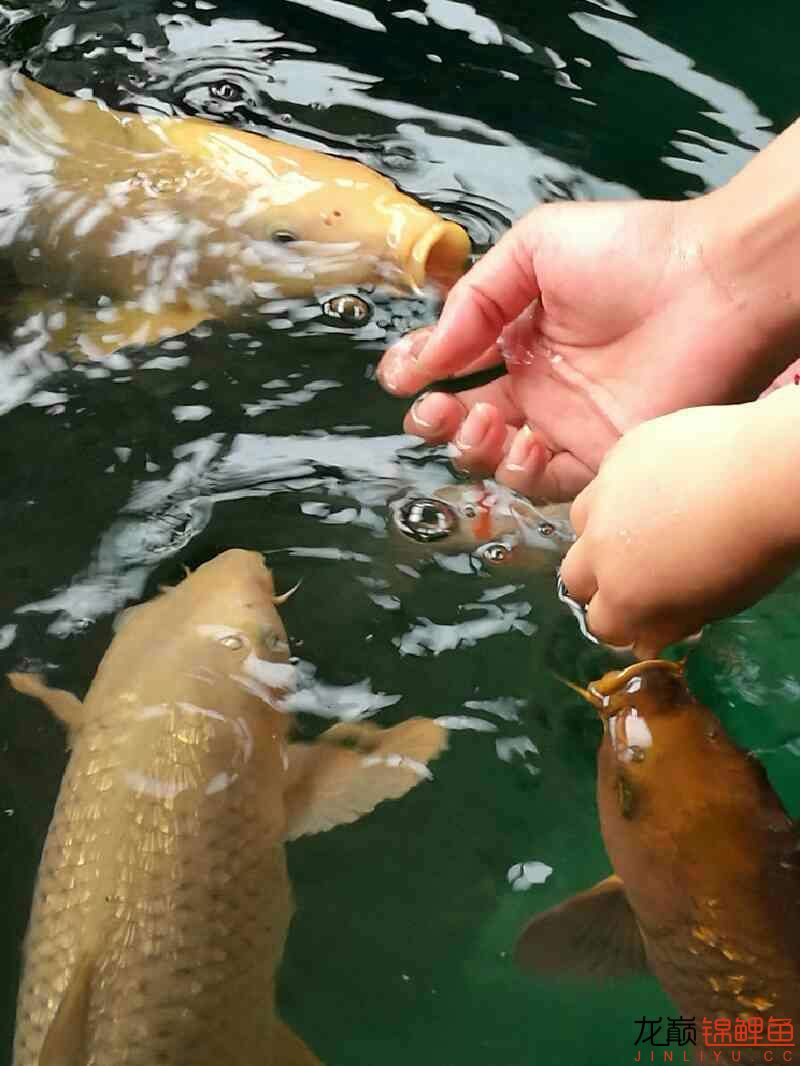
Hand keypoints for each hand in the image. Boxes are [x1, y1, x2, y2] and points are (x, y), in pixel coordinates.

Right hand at [378, 193, 799, 501]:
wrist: (710, 284)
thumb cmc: (629, 253)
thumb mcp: (533, 249)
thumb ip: (473, 300)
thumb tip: (426, 357)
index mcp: (521, 336)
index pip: (455, 365)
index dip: (421, 372)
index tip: (402, 373)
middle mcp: (539, 385)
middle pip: (466, 422)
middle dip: (436, 421)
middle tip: (433, 408)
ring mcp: (567, 423)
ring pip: (497, 458)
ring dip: (471, 447)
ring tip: (483, 417)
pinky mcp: (598, 454)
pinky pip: (545, 483)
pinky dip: (520, 471)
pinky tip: (522, 440)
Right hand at [559, 388, 799, 657]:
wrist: (768, 476)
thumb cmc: (751, 553)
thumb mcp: (714, 604)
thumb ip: (670, 624)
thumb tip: (644, 641)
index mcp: (623, 594)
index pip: (600, 623)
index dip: (623, 622)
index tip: (643, 613)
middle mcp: (598, 546)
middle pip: (574, 576)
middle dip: (598, 579)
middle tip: (637, 568)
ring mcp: (603, 494)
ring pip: (582, 519)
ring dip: (601, 528)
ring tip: (642, 520)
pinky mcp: (618, 454)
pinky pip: (609, 477)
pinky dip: (625, 486)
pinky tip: (664, 480)